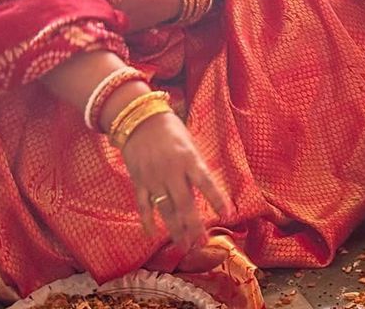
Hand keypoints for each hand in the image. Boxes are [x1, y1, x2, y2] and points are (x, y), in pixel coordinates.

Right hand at [120, 112, 230, 253]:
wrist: (139, 119)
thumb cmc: (170, 129)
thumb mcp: (189, 142)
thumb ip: (195, 166)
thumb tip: (205, 190)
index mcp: (188, 158)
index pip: (205, 181)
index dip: (216, 198)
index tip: (226, 214)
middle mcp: (171, 171)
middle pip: (184, 203)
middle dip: (194, 225)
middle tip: (201, 243)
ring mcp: (153, 178)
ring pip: (165, 209)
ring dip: (175, 229)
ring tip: (183, 245)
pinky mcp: (138, 181)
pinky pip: (143, 205)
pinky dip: (147, 220)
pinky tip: (152, 234)